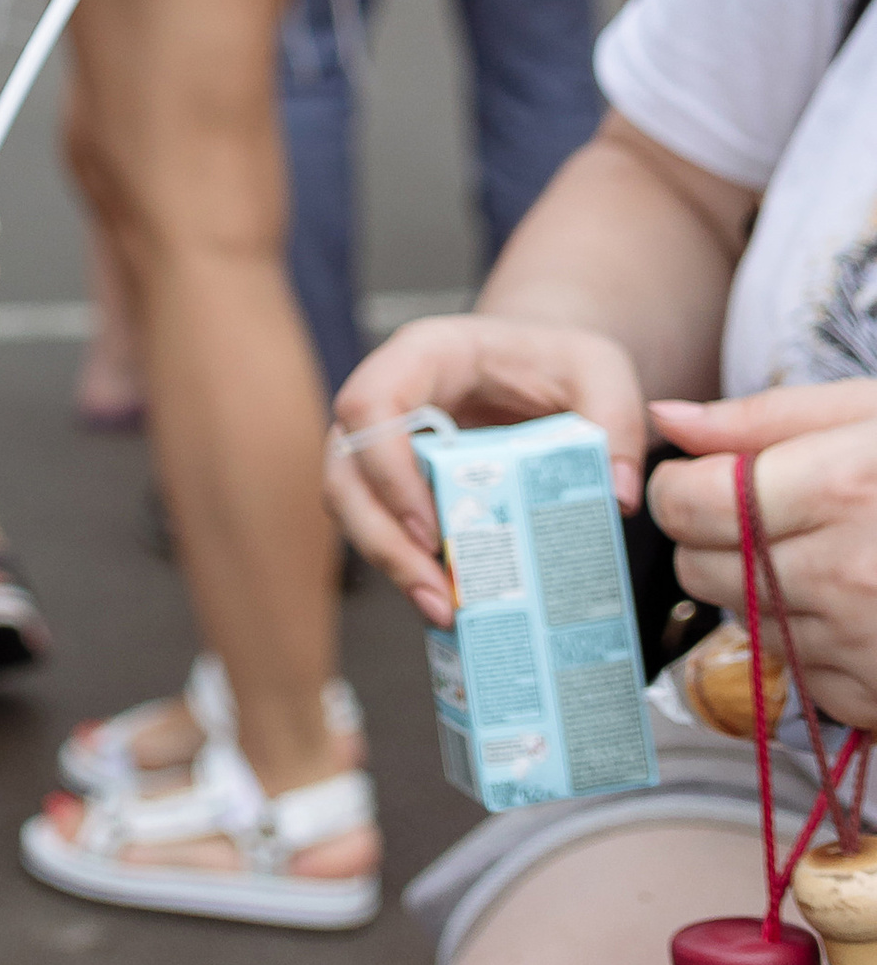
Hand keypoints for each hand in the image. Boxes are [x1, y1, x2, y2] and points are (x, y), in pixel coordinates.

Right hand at [326, 314, 647, 626]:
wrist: (545, 367)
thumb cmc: (560, 360)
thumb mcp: (602, 370)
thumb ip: (618, 421)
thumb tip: (616, 496)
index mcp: (426, 354)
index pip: (370, 404)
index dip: (387, 469)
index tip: (433, 528)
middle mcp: (390, 396)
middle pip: (346, 468)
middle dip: (383, 539)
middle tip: (439, 594)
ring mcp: (387, 441)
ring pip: (351, 504)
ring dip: (390, 561)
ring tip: (445, 610)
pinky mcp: (399, 481)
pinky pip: (381, 525)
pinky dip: (409, 564)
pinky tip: (453, 601)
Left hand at [648, 385, 876, 731]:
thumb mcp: (873, 414)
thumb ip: (764, 420)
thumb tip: (667, 420)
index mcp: (839, 488)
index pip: (686, 503)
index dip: (679, 489)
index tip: (701, 480)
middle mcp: (846, 574)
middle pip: (703, 569)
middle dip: (713, 540)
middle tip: (768, 517)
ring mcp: (864, 646)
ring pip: (746, 624)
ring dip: (763, 594)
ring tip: (830, 555)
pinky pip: (800, 675)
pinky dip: (811, 644)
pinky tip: (859, 607)